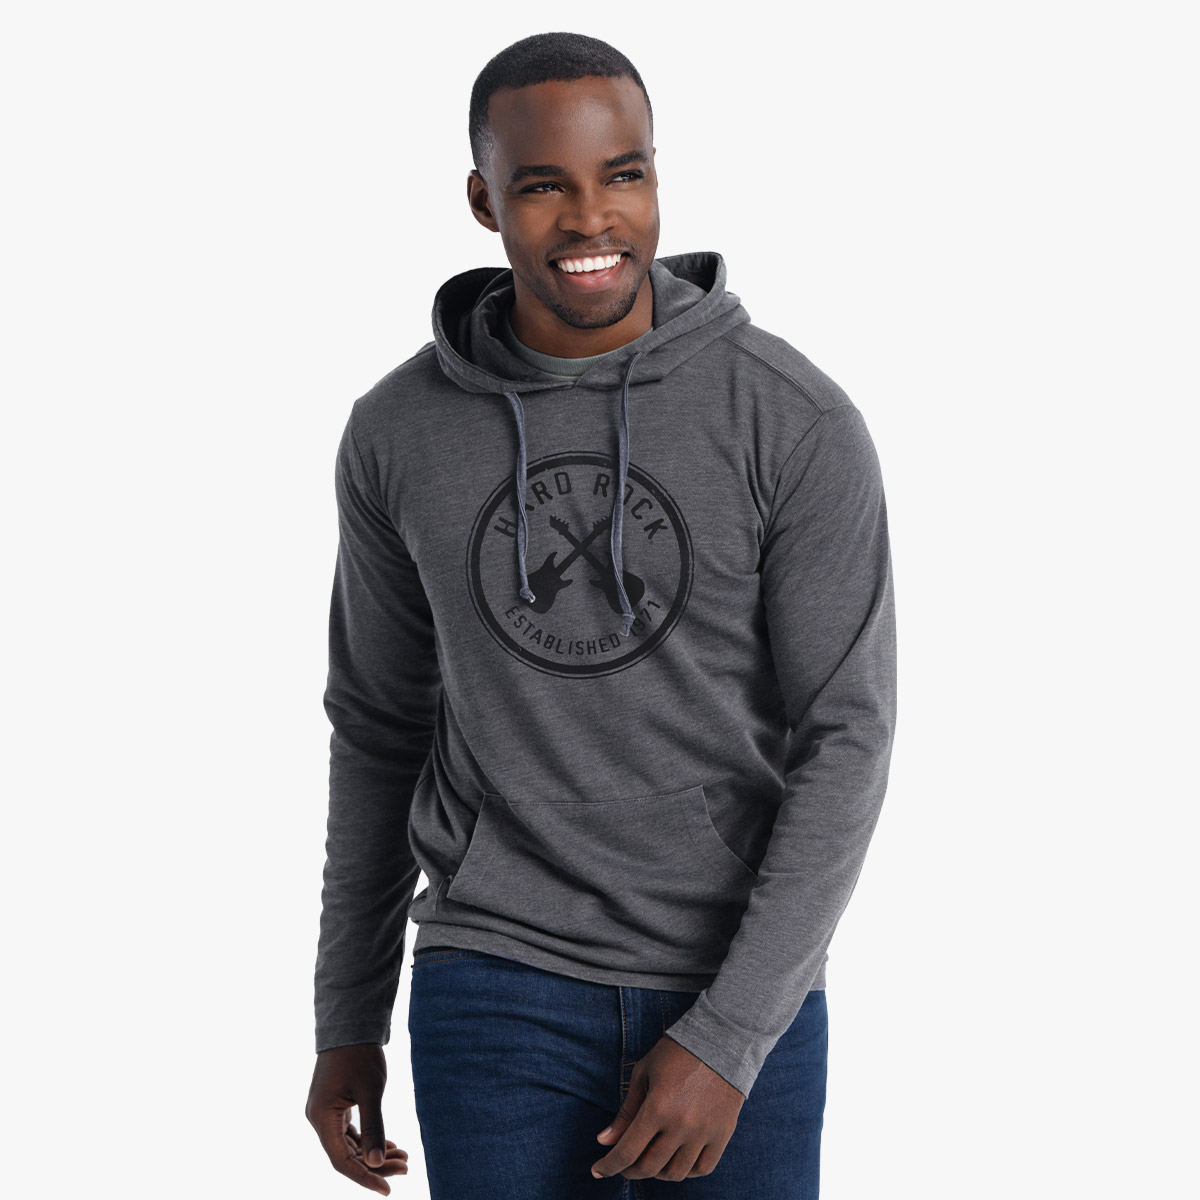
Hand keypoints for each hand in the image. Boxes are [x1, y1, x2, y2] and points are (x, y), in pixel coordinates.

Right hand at [306, 1043, 408, 1194]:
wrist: (351, 1025)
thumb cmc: (360, 1055)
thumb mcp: (371, 1091)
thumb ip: (374, 1127)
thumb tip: (376, 1163)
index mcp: (321, 1118)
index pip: (342, 1161)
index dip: (364, 1178)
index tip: (388, 1189)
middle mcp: (319, 1119)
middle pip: (347, 1155)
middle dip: (376, 1165)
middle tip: (406, 1167)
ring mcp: (326, 1113)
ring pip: (350, 1145)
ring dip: (374, 1153)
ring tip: (404, 1158)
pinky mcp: (335, 1106)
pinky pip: (351, 1132)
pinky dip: (369, 1140)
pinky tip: (391, 1145)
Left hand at [591, 1035, 745, 1181]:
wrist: (721, 1040)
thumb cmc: (676, 1053)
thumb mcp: (644, 1074)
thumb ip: (626, 1111)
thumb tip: (604, 1141)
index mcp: (658, 1107)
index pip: (627, 1151)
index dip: (609, 1166)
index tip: (598, 1171)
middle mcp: (681, 1125)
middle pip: (650, 1167)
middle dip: (629, 1170)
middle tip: (622, 1166)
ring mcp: (704, 1132)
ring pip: (676, 1173)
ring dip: (657, 1172)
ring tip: (649, 1160)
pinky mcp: (723, 1133)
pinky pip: (703, 1168)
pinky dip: (686, 1171)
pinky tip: (675, 1160)